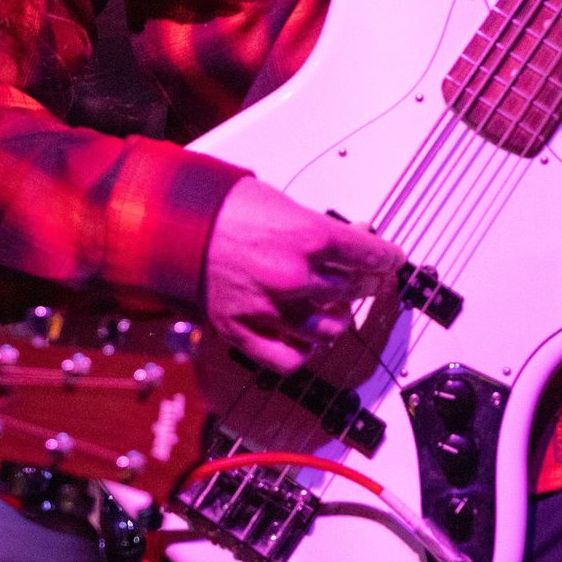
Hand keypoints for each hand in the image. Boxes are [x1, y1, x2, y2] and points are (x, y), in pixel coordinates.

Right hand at [204, 177, 401, 372]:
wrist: (169, 222)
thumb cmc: (218, 207)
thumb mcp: (278, 203)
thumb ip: (312, 230)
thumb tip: (338, 244)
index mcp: (308, 238)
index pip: (369, 255)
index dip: (386, 258)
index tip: (392, 259)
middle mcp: (294, 276)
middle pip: (352, 290)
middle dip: (363, 284)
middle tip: (363, 279)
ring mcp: (270, 308)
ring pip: (327, 329)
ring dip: (337, 319)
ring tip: (335, 311)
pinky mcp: (242, 330)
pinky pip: (288, 358)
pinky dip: (303, 352)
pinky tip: (306, 340)